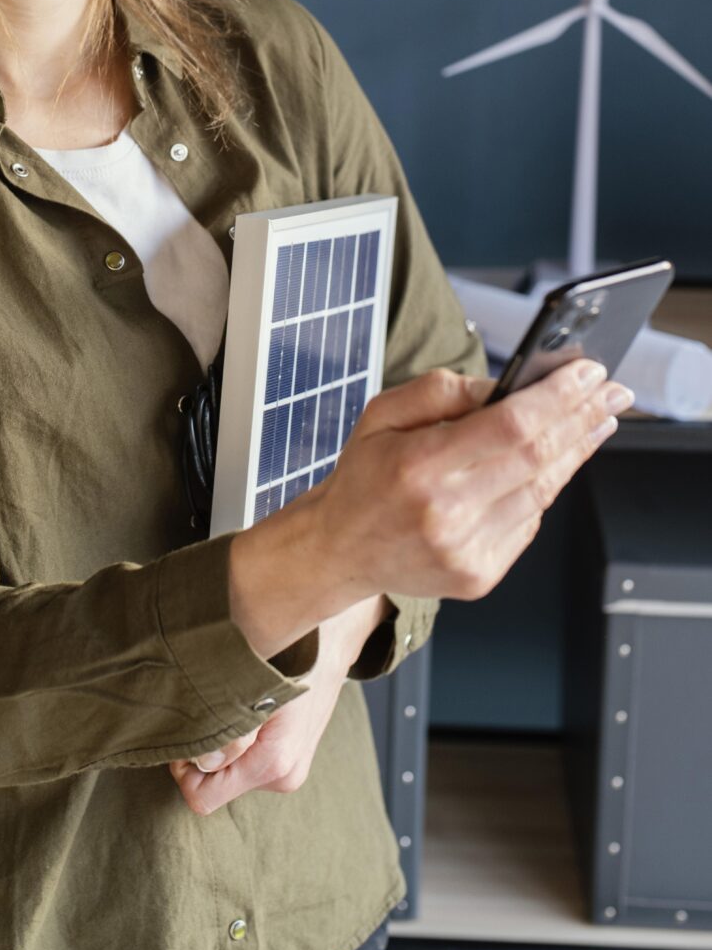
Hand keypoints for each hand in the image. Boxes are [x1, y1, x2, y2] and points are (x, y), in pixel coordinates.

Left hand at [168, 611, 362, 815]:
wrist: (331, 644)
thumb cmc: (290, 656)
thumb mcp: (255, 689)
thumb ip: (229, 731)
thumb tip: (202, 762)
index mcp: (273, 764)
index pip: (203, 797)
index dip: (184, 769)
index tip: (186, 731)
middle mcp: (283, 777)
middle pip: (215, 787)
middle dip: (201, 757)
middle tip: (203, 713)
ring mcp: (289, 772)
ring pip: (229, 775)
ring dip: (219, 747)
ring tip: (228, 707)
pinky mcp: (290, 762)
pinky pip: (245, 764)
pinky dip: (235, 745)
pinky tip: (242, 712)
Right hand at [318, 359, 631, 607]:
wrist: (339, 549)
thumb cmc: (364, 476)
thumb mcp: (382, 413)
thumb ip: (442, 390)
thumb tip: (504, 386)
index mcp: (418, 466)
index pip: (510, 425)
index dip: (557, 397)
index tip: (588, 373)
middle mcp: (446, 513)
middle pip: (538, 457)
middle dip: (582, 418)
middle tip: (611, 392)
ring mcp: (466, 551)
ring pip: (543, 491)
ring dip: (576, 451)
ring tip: (597, 420)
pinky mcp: (480, 576)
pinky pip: (529, 522)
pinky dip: (545, 488)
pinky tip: (553, 462)